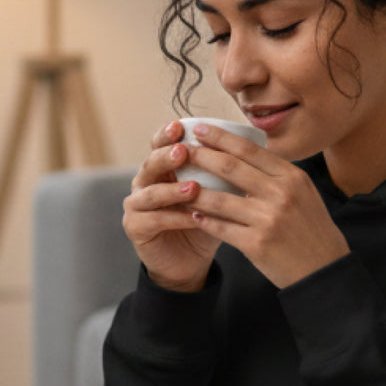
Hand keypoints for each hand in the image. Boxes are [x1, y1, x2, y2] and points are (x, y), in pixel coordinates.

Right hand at [122, 120, 220, 292]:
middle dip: (165, 156)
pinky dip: (174, 218)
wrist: (190, 260)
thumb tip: (250, 145)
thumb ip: (222, 172)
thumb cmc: (204, 222)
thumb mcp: (215, 193)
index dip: (167, 134)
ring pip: (149, 192)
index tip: (182, 125)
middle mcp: (144, 182)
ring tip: (192, 188)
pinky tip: (193, 217)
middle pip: (150, 163)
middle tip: (182, 151)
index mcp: (162, 168)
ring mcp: (136, 205)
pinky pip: (154, 220)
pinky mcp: (135, 228)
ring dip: (171, 190)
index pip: (160, 143)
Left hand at [180, 123, 349, 287]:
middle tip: (180, 150)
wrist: (324, 269)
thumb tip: (245, 154)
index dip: (220, 138)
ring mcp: (268, 219)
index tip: (199, 128)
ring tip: (178, 185)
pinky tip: (192, 215)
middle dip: (201, 156)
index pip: (249, 150)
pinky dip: (204, 221)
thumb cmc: (311, 229)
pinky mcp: (256, 244)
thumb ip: (277, 176)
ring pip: (220, 200)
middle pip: (231, 168)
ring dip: (195, 191)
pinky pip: (221, 228)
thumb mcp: (303, 193)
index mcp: (292, 177)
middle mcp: (280, 194)